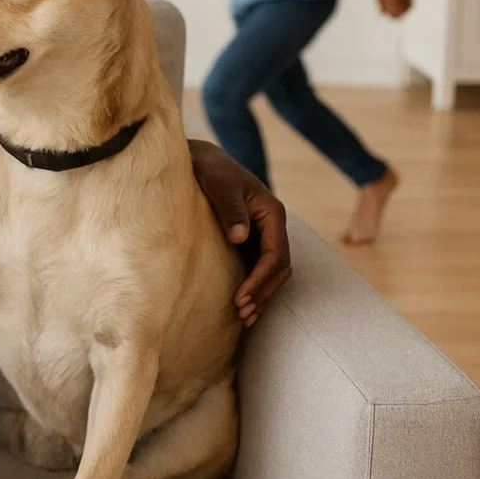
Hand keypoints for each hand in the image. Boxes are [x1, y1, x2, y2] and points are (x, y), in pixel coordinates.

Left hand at [188, 140, 291, 326]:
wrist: (201, 162)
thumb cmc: (211, 170)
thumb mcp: (220, 185)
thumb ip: (231, 208)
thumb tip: (241, 238)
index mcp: (273, 213)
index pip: (275, 254)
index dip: (260, 278)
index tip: (241, 297)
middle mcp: (273, 226)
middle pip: (278, 268)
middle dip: (262, 291)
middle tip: (241, 312)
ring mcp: (263, 235)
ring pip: (272, 272)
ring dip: (260, 294)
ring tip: (242, 317)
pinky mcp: (250, 242)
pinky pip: (258, 269)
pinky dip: (253, 288)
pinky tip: (242, 305)